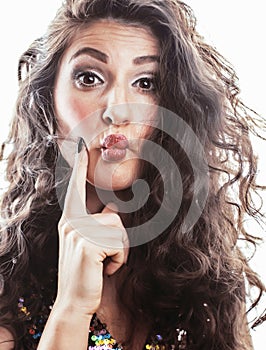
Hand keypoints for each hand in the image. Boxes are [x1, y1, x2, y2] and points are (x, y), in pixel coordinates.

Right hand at [55, 139, 128, 317]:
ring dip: (120, 253)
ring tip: (103, 265)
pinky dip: (119, 261)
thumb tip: (115, 208)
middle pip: (116, 218)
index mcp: (70, 220)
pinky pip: (121, 247)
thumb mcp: (88, 244)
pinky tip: (104, 270)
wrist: (74, 301)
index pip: (75, 189)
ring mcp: (79, 233)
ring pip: (121, 232)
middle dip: (120, 243)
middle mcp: (72, 223)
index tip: (80, 145)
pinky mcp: (89, 245)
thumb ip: (98, 225)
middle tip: (104, 260)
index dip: (78, 167)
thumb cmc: (85, 272)